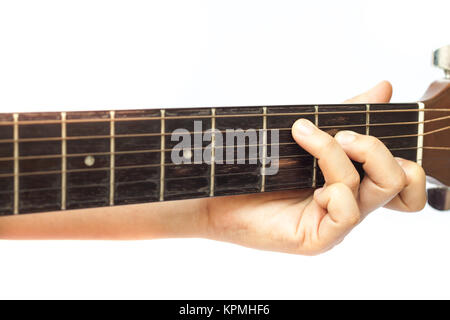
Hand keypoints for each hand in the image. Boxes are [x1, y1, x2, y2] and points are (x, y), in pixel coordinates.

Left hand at [204, 81, 426, 254]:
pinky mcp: (318, 238)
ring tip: (307, 137)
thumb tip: (385, 87)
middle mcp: (351, 202)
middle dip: (376, 146)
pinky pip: (348, 212)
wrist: (215, 195)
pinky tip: (308, 184)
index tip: (357, 127)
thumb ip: (346, 115)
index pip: (406, 175)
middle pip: (403, 177)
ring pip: (380, 187)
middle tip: (341, 134)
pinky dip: (334, 187)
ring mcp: (337, 222)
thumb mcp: (305, 136)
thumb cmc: (257, 167)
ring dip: (345, 153)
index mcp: (353, 181)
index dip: (399, 149)